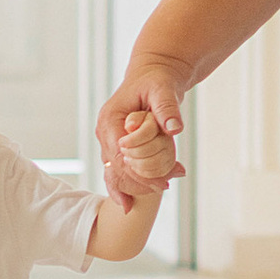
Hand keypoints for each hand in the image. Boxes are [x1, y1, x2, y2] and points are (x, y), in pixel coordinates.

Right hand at [100, 62, 188, 201]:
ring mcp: (109, 140)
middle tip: (166, 187)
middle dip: (141, 180)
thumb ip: (167, 109)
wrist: (153, 75)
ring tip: (162, 188)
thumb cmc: (156, 80)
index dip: (140, 170)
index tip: (162, 182)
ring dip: (137, 183)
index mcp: (110, 119)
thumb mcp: (163, 89)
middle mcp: (105, 132)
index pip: (121, 154)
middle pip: (118, 167)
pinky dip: (130, 182)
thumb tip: (174, 129)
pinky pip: (119, 169)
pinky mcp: (117, 146)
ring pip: (117, 172)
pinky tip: (131, 203)